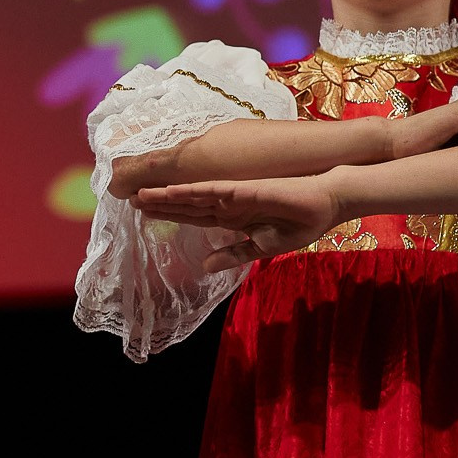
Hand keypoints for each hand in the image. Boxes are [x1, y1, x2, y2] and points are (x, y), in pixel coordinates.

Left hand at [133, 175, 343, 271]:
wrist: (326, 206)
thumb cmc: (300, 224)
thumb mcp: (262, 247)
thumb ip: (233, 254)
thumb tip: (205, 267)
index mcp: (232, 218)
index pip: (194, 217)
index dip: (170, 215)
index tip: (145, 215)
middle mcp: (228, 204)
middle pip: (186, 205)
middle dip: (160, 204)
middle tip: (131, 200)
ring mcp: (234, 195)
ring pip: (193, 195)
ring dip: (167, 196)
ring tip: (140, 195)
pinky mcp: (244, 190)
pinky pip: (212, 191)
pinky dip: (191, 191)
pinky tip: (171, 191)